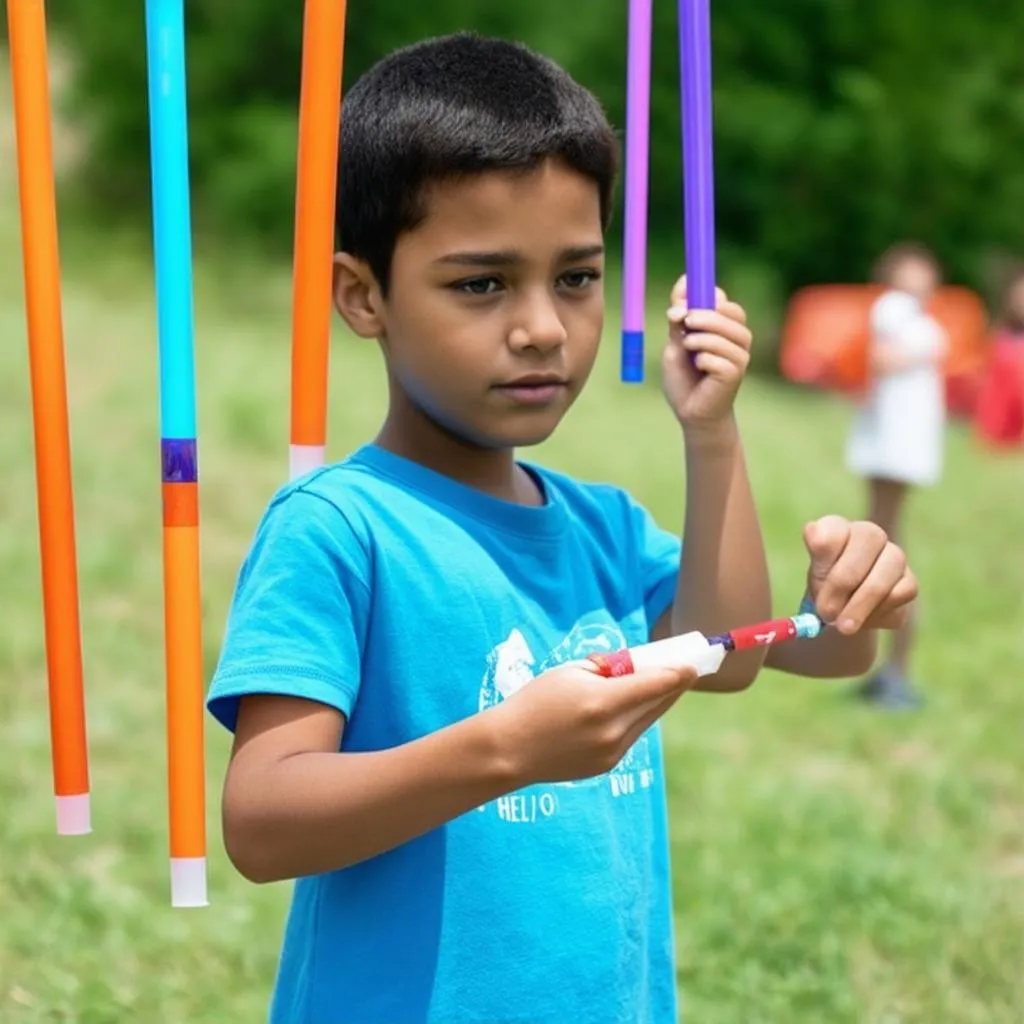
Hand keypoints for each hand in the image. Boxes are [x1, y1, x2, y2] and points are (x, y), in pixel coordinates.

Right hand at [493, 660, 697, 785]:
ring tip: (656, 684)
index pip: (656, 685)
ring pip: (647, 722)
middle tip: (684, 670)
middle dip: (673, 686)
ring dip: (655, 702)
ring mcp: (613, 753)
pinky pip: (631, 736)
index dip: (678, 673)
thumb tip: (636, 665)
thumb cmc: (535, 702)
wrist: (509, 750)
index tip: (693, 664)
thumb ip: (607, 668)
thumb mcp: (569, 672)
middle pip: (658, 704)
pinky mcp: (608, 766)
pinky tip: (628, 707)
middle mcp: (614, 731)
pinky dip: (634, 719)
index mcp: (604, 703)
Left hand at [663, 275, 752, 430]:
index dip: (702, 297)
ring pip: (722, 334)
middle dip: (703, 314)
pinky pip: (717, 358)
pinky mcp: (735, 373)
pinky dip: (702, 360)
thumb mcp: (675, 343)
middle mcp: (738, 338)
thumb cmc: (684, 378)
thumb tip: (684, 281)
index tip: (681, 305)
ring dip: (698, 339)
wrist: (691, 413)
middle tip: (684, 323)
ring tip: (688, 348)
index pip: (722, 300)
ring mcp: (740, 356)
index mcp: (725, 327)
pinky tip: (700, 370)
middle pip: (730, 311)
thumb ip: (679, 318)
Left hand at [802, 515, 917, 633]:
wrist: (844, 616)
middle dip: (842, 583)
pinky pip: (899, 594)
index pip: (834, 528)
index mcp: (839, 528)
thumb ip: (817, 559)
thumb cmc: (824, 590)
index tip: (816, 576)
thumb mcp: (814, 578)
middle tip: (826, 613)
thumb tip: (813, 532)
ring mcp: (894, 555)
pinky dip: (879, 612)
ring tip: (843, 626)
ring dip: (860, 605)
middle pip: (866, 542)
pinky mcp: (909, 581)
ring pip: (883, 572)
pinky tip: (866, 620)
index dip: (825, 552)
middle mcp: (869, 535)